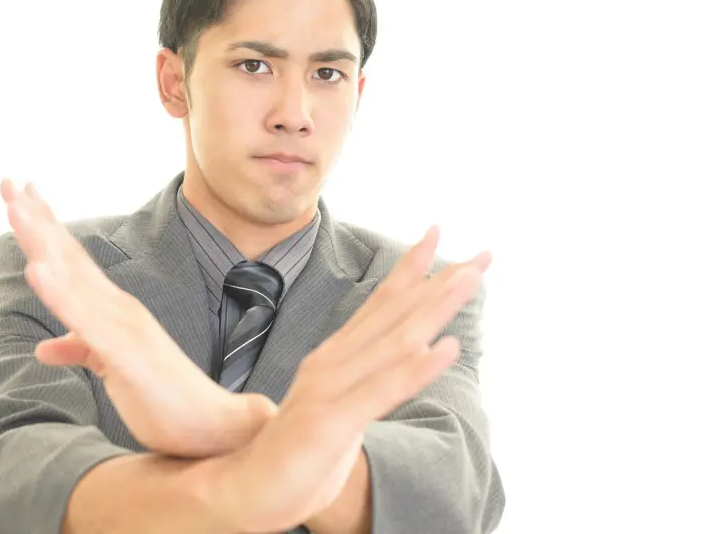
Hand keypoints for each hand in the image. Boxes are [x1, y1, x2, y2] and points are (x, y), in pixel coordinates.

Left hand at [0, 179, 276, 456]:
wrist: (212, 426)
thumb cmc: (164, 398)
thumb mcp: (111, 368)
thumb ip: (81, 349)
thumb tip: (44, 347)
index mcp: (115, 311)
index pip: (74, 260)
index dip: (47, 226)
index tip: (22, 195)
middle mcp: (120, 308)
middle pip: (70, 256)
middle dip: (37, 218)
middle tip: (8, 182)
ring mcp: (124, 326)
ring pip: (74, 278)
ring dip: (43, 242)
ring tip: (15, 210)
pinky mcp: (126, 351)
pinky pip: (86, 319)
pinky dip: (60, 292)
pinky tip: (37, 270)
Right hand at [193, 225, 489, 532]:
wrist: (240, 488)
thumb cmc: (290, 454)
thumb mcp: (331, 408)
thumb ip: (357, 382)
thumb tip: (395, 361)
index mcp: (334, 358)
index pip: (380, 304)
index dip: (411, 269)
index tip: (437, 234)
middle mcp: (333, 363)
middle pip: (395, 312)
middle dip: (441, 280)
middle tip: (483, 253)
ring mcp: (330, 389)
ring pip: (395, 340)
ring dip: (436, 307)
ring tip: (470, 279)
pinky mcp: (331, 421)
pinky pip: (382, 390)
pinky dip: (417, 367)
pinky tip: (447, 348)